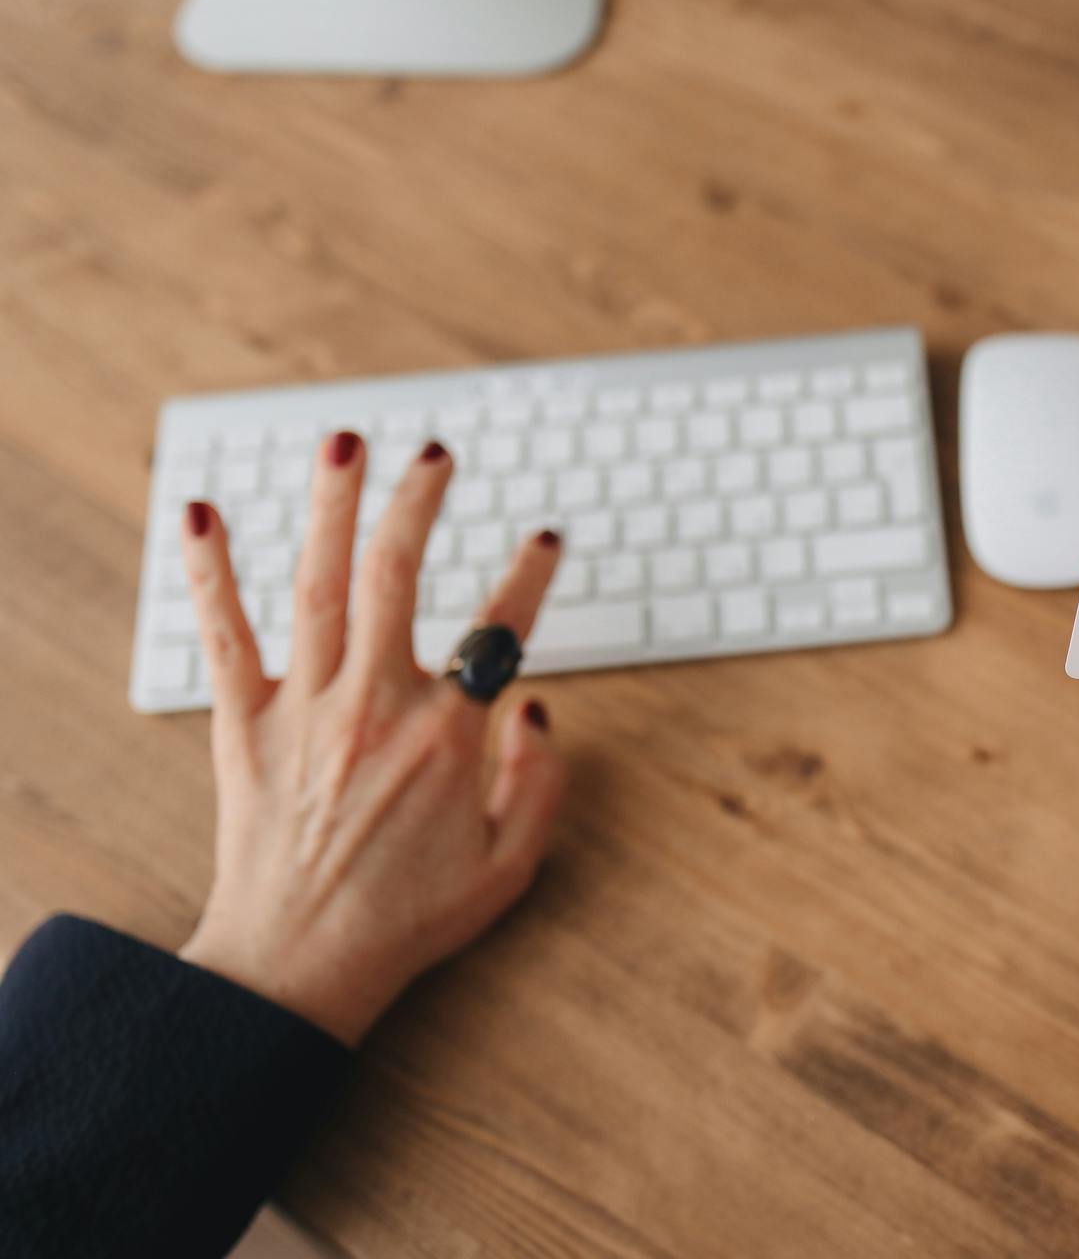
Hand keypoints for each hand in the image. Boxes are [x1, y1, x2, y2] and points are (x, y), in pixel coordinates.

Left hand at [173, 432, 567, 1045]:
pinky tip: (201, 513)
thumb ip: (539, 783)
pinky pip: (224, 634)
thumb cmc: (407, 921)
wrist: (298, 968)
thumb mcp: (510, 868)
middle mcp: (373, 706)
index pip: (498, 633)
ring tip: (344, 442)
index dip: (530, 577)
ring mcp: (303, 709)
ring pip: (318, 584)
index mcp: (445, 738)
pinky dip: (209, 571)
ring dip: (331, 505)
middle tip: (436, 454)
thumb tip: (538, 708)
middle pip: (396, 577)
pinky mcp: (241, 726)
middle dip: (419, 503)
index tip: (544, 538)